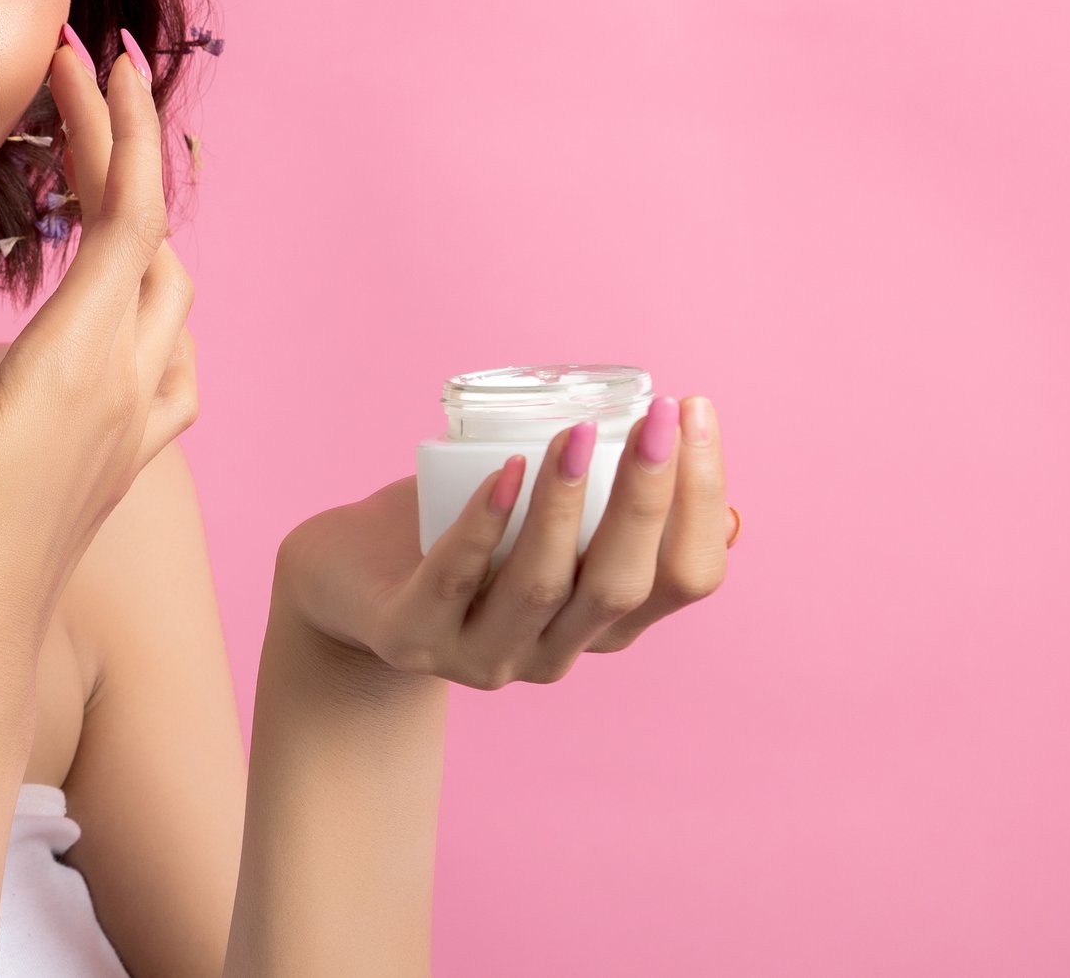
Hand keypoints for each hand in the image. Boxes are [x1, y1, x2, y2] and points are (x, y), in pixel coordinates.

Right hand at [0, 28, 196, 673]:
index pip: (128, 211)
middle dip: (123, 152)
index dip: (122, 126)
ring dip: (141, 220)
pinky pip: (175, 357)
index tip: (99, 59)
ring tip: (86, 177)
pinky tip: (123, 305)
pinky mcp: (131, 455)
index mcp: (81, 358)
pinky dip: (157, 302)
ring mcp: (139, 421)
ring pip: (171, 290)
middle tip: (73, 93)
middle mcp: (129, 381)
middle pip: (153, 235)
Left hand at [275, 398, 731, 688]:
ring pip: (541, 585)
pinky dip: (484, 522)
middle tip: (660, 416)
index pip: (684, 580)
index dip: (701, 503)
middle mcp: (552, 654)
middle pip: (620, 586)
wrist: (340, 581)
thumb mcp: (544, 531)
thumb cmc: (454, 536)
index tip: (695, 413)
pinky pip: (453, 578)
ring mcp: (479, 655)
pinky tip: (506, 469)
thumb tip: (728, 510)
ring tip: (579, 434)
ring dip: (567, 505)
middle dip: (650, 498)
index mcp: (599, 625)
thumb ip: (613, 523)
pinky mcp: (409, 636)